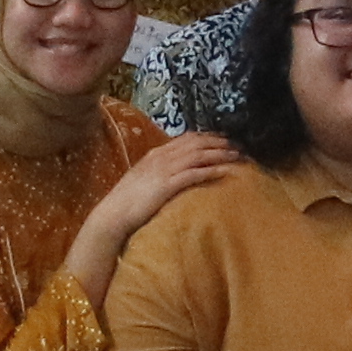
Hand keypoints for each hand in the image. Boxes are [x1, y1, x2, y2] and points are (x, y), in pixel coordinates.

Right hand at [72, 128, 248, 293]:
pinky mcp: (166, 185)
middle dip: (218, 142)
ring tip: (237, 155)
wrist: (114, 213)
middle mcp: (161, 157)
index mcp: (155, 154)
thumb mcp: (144, 180)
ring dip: (219, 154)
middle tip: (237, 144)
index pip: (186, 139)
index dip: (207, 137)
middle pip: (195, 143)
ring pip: (197, 155)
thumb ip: (159, 172)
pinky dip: (211, 170)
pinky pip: (193, 174)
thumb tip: (174, 173)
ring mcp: (163, 170)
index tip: (223, 138)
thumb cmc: (127, 202)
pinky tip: (225, 171)